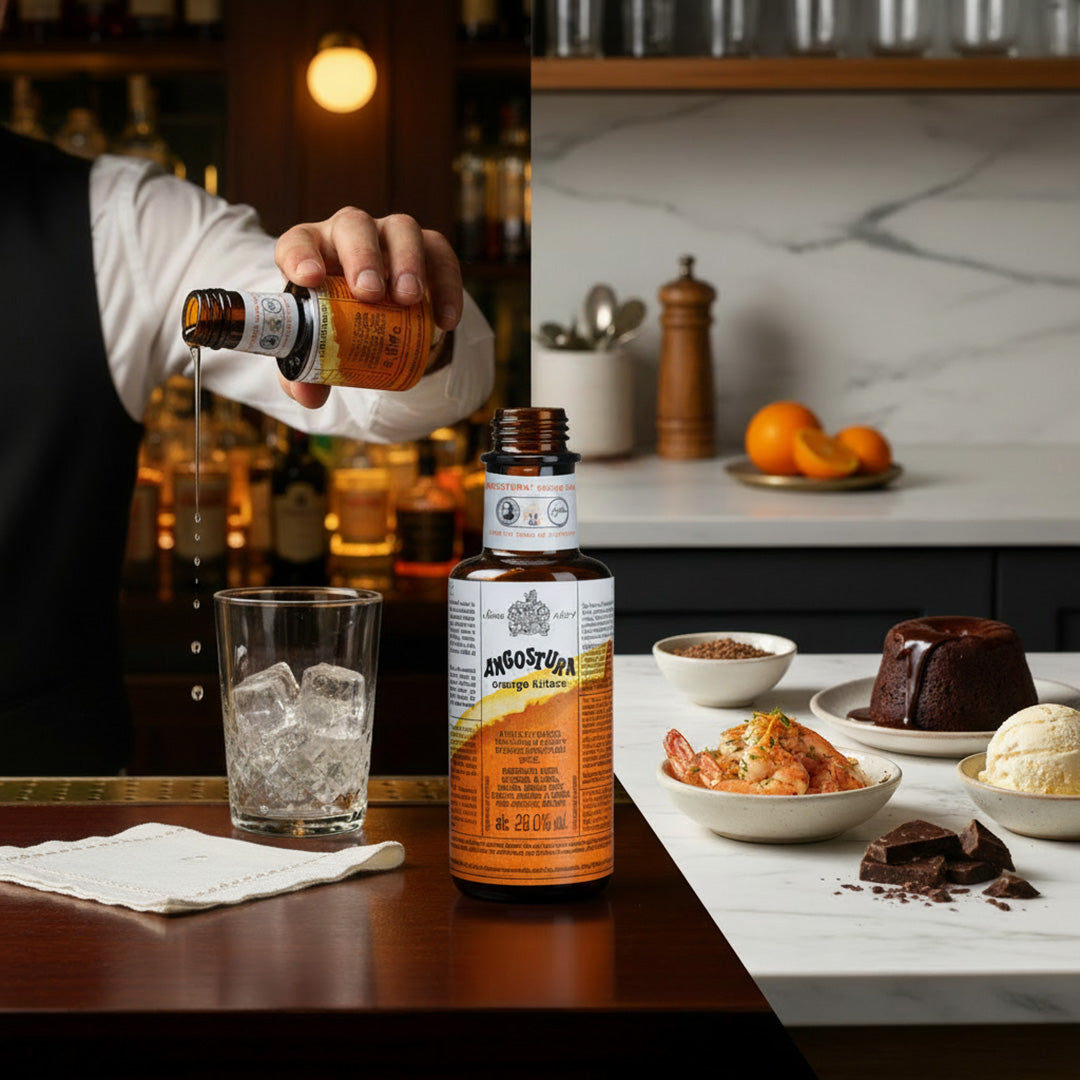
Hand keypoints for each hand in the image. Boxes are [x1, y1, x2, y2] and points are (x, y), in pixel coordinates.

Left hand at [274, 208, 462, 408]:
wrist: (376, 321)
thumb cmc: (336, 329)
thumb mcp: (316, 351)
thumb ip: (304, 375)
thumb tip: (308, 396)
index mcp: (311, 253)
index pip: (297, 242)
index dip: (300, 256)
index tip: (310, 279)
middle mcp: (347, 236)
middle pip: (353, 225)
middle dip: (363, 257)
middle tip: (370, 293)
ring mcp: (389, 238)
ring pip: (400, 228)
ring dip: (407, 261)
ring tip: (408, 299)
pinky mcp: (425, 249)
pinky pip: (440, 255)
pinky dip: (447, 285)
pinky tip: (445, 321)